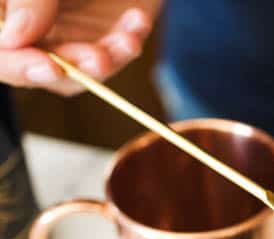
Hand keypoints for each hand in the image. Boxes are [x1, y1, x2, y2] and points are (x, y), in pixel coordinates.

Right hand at [0, 0, 161, 95]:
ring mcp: (69, 33)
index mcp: (3, 14)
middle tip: (98, 59)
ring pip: (84, 67)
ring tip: (127, 42)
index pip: (2, 53)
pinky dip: (129, 42)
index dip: (19, 65)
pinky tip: (138, 20)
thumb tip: (13, 41)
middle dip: (74, 65)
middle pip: (45, 67)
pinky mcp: (105, 34)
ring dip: (108, 59)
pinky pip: (116, 51)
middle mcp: (31, 28)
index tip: (49, 68)